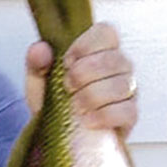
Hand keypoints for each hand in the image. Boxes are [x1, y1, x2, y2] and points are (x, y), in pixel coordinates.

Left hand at [24, 22, 137, 137]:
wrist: (57, 134)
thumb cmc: (54, 101)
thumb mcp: (39, 81)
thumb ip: (37, 62)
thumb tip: (40, 49)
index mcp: (100, 50)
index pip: (106, 32)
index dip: (85, 45)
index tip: (66, 62)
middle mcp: (119, 66)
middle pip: (114, 59)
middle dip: (84, 74)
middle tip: (67, 87)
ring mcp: (128, 90)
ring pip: (121, 85)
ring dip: (92, 96)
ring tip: (75, 106)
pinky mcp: (129, 116)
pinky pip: (127, 111)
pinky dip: (104, 116)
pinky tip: (88, 121)